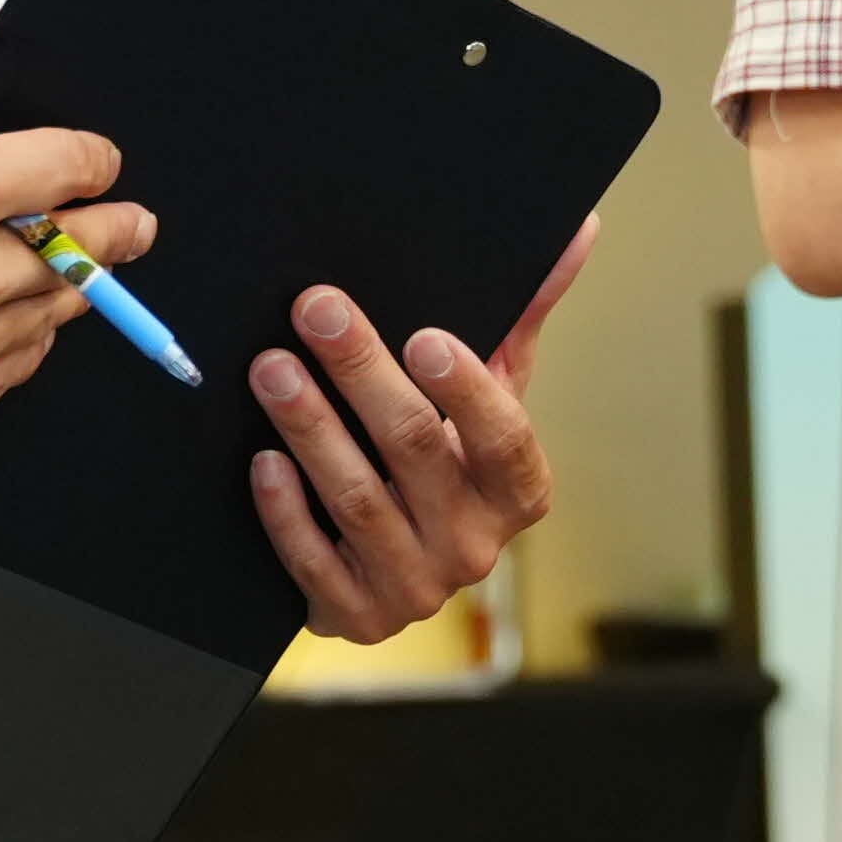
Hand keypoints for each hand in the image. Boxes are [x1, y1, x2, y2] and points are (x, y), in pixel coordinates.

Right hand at [0, 40, 148, 423]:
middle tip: (126, 223)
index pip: (72, 171)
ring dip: (64, 290)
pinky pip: (2, 377)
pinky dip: (17, 345)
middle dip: (107, 231)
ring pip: (48, 321)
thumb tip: (7, 37)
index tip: (97, 162)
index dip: (93, 160)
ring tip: (62, 267)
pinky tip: (10, 319)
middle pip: (79, 257)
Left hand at [251, 225, 584, 642]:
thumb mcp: (490, 392)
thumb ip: (523, 316)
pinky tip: (263, 460)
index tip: (422, 336)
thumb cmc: (447, 456)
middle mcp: (475, 546)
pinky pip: (314, 560)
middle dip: (362, 375)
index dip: (467, 390)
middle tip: (317, 312)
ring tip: (271, 369)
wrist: (389, 564)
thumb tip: (578, 227)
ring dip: (312, 428)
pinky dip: (286, 510)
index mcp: (519, 490)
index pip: (504, 439)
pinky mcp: (356, 614)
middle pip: (418, 450)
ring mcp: (415, 587)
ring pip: (358, 499)